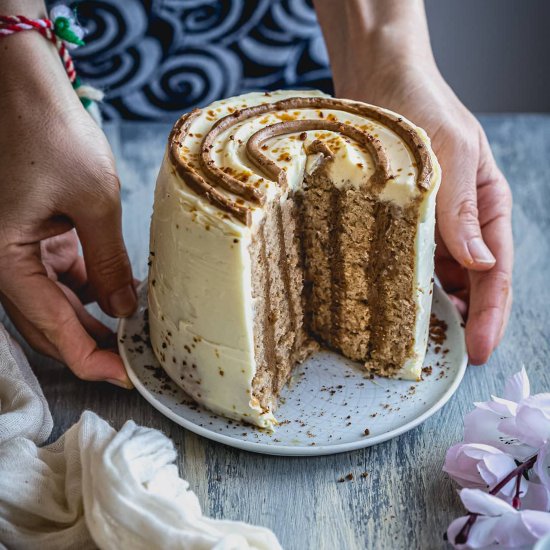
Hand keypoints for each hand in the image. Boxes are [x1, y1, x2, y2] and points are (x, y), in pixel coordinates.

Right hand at [0, 31, 135, 385]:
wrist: (23, 85)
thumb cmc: (50, 132)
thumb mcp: (93, 202)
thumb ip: (108, 261)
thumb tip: (121, 309)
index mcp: (4, 260)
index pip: (52, 332)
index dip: (92, 361)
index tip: (128, 376)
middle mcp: (2, 262)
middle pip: (50, 325)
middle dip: (93, 345)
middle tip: (136, 360)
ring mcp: (14, 249)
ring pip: (55, 303)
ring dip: (92, 318)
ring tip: (135, 328)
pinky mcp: (29, 235)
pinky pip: (58, 275)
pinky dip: (88, 287)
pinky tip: (119, 291)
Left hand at [336, 63, 512, 363]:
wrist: (379, 84)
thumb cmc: (423, 109)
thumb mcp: (452, 155)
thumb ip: (463, 211)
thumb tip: (481, 264)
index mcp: (487, 208)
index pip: (496, 272)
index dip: (490, 316)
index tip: (478, 352)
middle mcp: (461, 222)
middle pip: (470, 284)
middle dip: (462, 322)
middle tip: (441, 357)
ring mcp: (430, 225)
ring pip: (437, 278)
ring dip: (430, 308)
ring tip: (414, 338)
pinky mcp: (399, 222)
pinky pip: (406, 261)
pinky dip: (403, 284)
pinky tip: (391, 300)